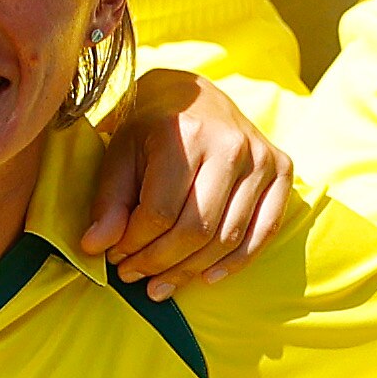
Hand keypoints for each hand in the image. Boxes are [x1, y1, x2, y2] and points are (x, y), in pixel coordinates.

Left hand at [82, 70, 293, 293]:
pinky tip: (206, 277)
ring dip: (191, 270)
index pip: (160, 212)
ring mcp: (261, 157)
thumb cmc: (151, 126)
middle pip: (197, 228)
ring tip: (161, 284)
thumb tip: (95, 248)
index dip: (134, 244)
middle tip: (134, 276)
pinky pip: (265, 230)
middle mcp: (230, 144)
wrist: (195, 93)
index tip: (115, 257)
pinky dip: (236, 262)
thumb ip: (109, 201)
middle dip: (160, 262)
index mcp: (185, 133)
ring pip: (229, 236)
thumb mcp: (120, 154)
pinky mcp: (281, 168)